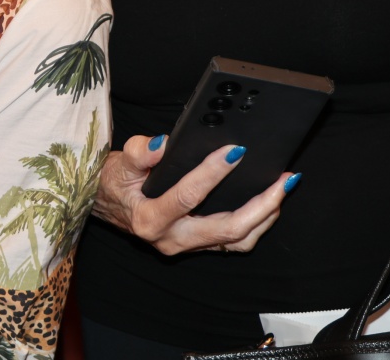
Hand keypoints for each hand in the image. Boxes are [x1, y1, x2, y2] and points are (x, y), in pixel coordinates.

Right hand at [91, 134, 295, 256]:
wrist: (107, 205)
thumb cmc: (114, 182)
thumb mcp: (119, 163)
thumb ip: (139, 152)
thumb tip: (165, 144)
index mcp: (150, 219)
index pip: (188, 196)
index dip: (213, 172)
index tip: (236, 150)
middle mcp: (172, 239)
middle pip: (227, 229)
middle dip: (260, 204)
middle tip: (283, 179)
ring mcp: (187, 246)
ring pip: (237, 241)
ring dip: (265, 217)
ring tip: (282, 189)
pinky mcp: (198, 245)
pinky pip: (234, 242)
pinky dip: (257, 224)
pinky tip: (268, 203)